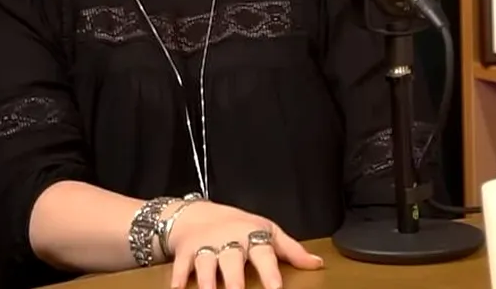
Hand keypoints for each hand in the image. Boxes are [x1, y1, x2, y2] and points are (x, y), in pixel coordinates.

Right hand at [165, 201, 323, 288]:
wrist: (198, 213)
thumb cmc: (239, 226)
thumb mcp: (267, 231)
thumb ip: (291, 250)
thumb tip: (317, 264)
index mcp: (251, 236)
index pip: (263, 254)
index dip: (270, 272)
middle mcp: (228, 241)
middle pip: (231, 261)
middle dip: (234, 281)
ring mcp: (205, 246)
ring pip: (205, 265)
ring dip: (207, 283)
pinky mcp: (185, 253)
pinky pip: (180, 267)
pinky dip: (178, 279)